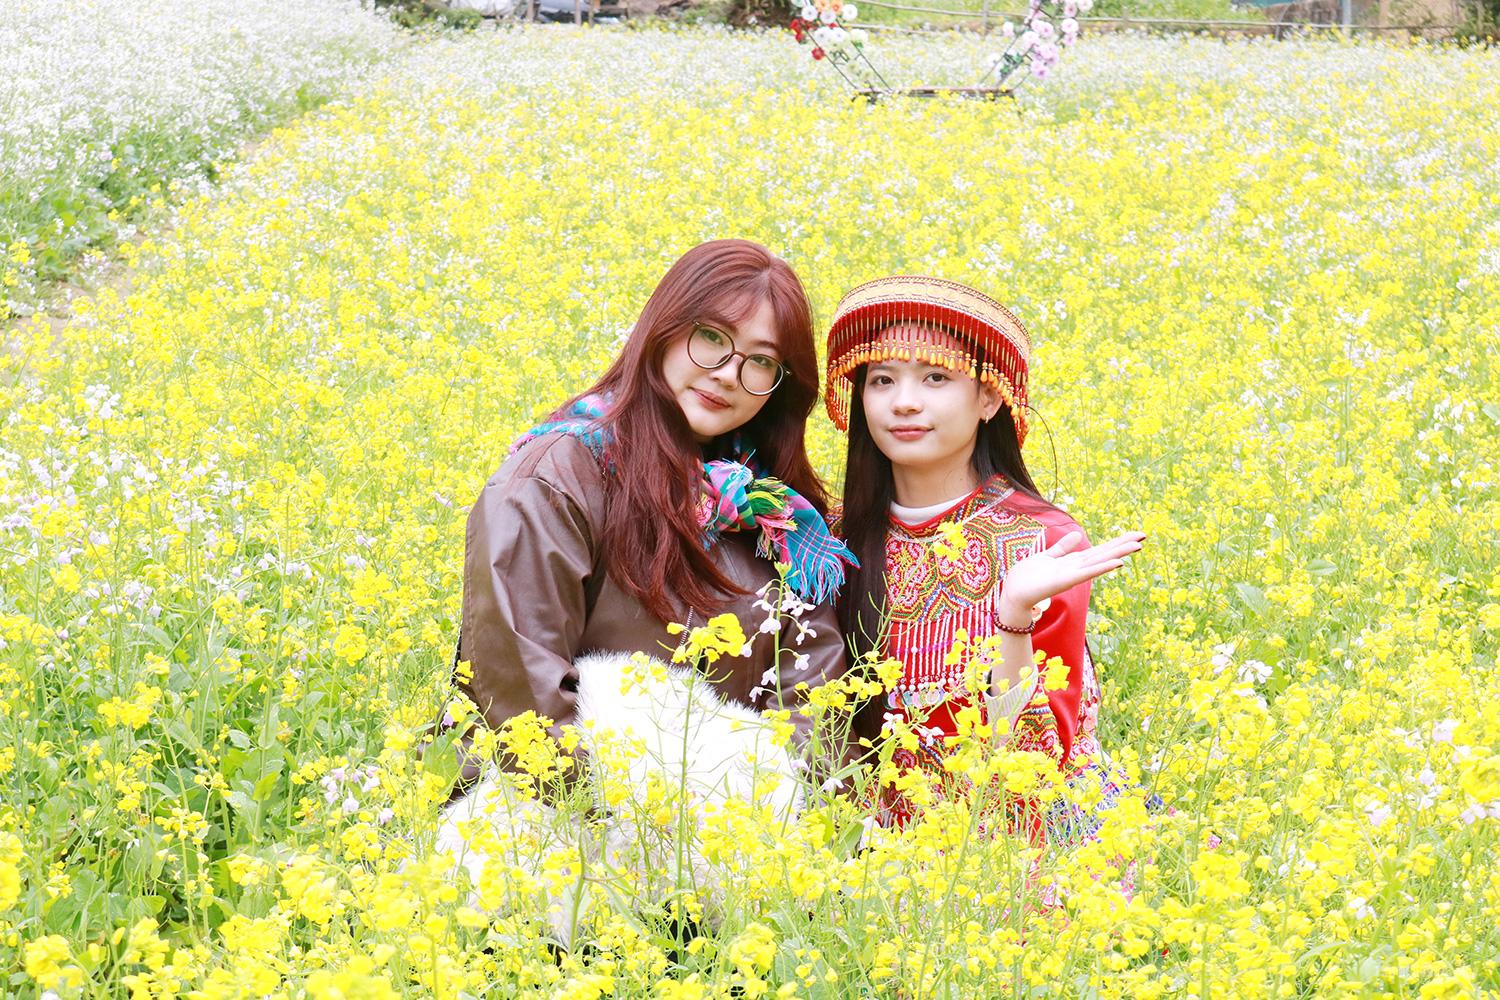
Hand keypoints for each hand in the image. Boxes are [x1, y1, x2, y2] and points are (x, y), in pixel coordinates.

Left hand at [998, 530, 1145, 626]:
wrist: (1014, 594)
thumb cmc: (1028, 577)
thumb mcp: (1047, 556)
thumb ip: (1062, 547)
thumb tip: (1079, 534)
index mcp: (1073, 561)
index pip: (1100, 549)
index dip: (1117, 541)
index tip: (1135, 534)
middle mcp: (1077, 568)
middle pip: (1104, 553)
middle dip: (1123, 545)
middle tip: (1144, 536)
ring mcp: (1073, 575)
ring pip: (1100, 561)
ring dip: (1119, 553)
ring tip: (1137, 546)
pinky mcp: (1065, 580)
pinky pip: (1087, 573)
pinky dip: (1102, 567)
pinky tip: (1117, 563)